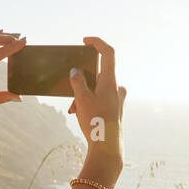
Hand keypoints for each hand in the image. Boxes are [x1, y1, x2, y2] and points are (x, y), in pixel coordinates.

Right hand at [67, 36, 126, 170]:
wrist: (107, 147)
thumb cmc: (95, 122)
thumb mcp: (81, 99)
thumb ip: (77, 81)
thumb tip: (75, 71)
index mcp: (111, 81)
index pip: (108, 53)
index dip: (97, 43)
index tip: (85, 41)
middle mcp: (117, 88)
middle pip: (97, 74)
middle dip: (81, 81)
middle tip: (71, 92)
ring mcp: (117, 98)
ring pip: (96, 88)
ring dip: (82, 95)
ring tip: (73, 110)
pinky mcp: (115, 109)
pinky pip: (99, 99)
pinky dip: (88, 103)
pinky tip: (78, 114)